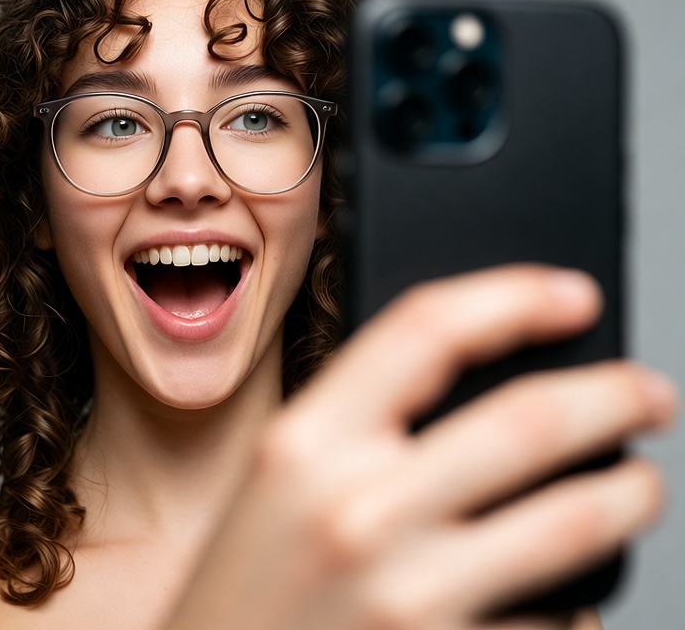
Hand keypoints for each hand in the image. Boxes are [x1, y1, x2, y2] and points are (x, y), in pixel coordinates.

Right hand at [166, 265, 676, 629]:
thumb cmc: (245, 582)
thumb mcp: (277, 477)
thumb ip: (357, 421)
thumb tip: (476, 379)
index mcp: (305, 441)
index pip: (426, 328)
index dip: (512, 295)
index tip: (572, 293)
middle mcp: (357, 511)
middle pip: (526, 420)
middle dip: (613, 396)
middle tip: (647, 392)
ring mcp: (406, 598)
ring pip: (569, 520)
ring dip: (629, 494)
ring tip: (640, 484)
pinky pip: (552, 622)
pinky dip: (577, 602)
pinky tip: (571, 593)